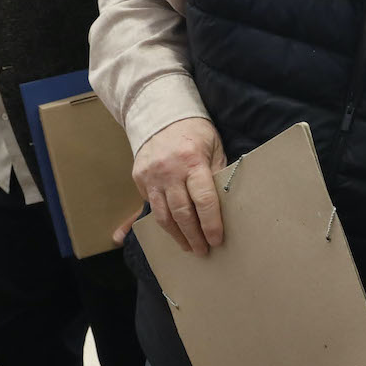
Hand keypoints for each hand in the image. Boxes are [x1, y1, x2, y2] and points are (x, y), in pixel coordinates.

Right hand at [130, 117, 226, 254]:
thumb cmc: (194, 132)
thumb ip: (218, 173)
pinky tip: (173, 232)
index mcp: (192, 161)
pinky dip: (163, 222)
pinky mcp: (139, 179)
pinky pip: (151, 207)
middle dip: (194, 236)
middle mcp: (169, 171)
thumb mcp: (214, 147)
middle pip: (182, 213)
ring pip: (163, 216)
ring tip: (188, 247)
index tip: (216, 240)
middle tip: (203, 250)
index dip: (210, 223)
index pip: (203, 200)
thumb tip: (226, 202)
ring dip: (177, 235)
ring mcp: (151, 176)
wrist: (160, 115)